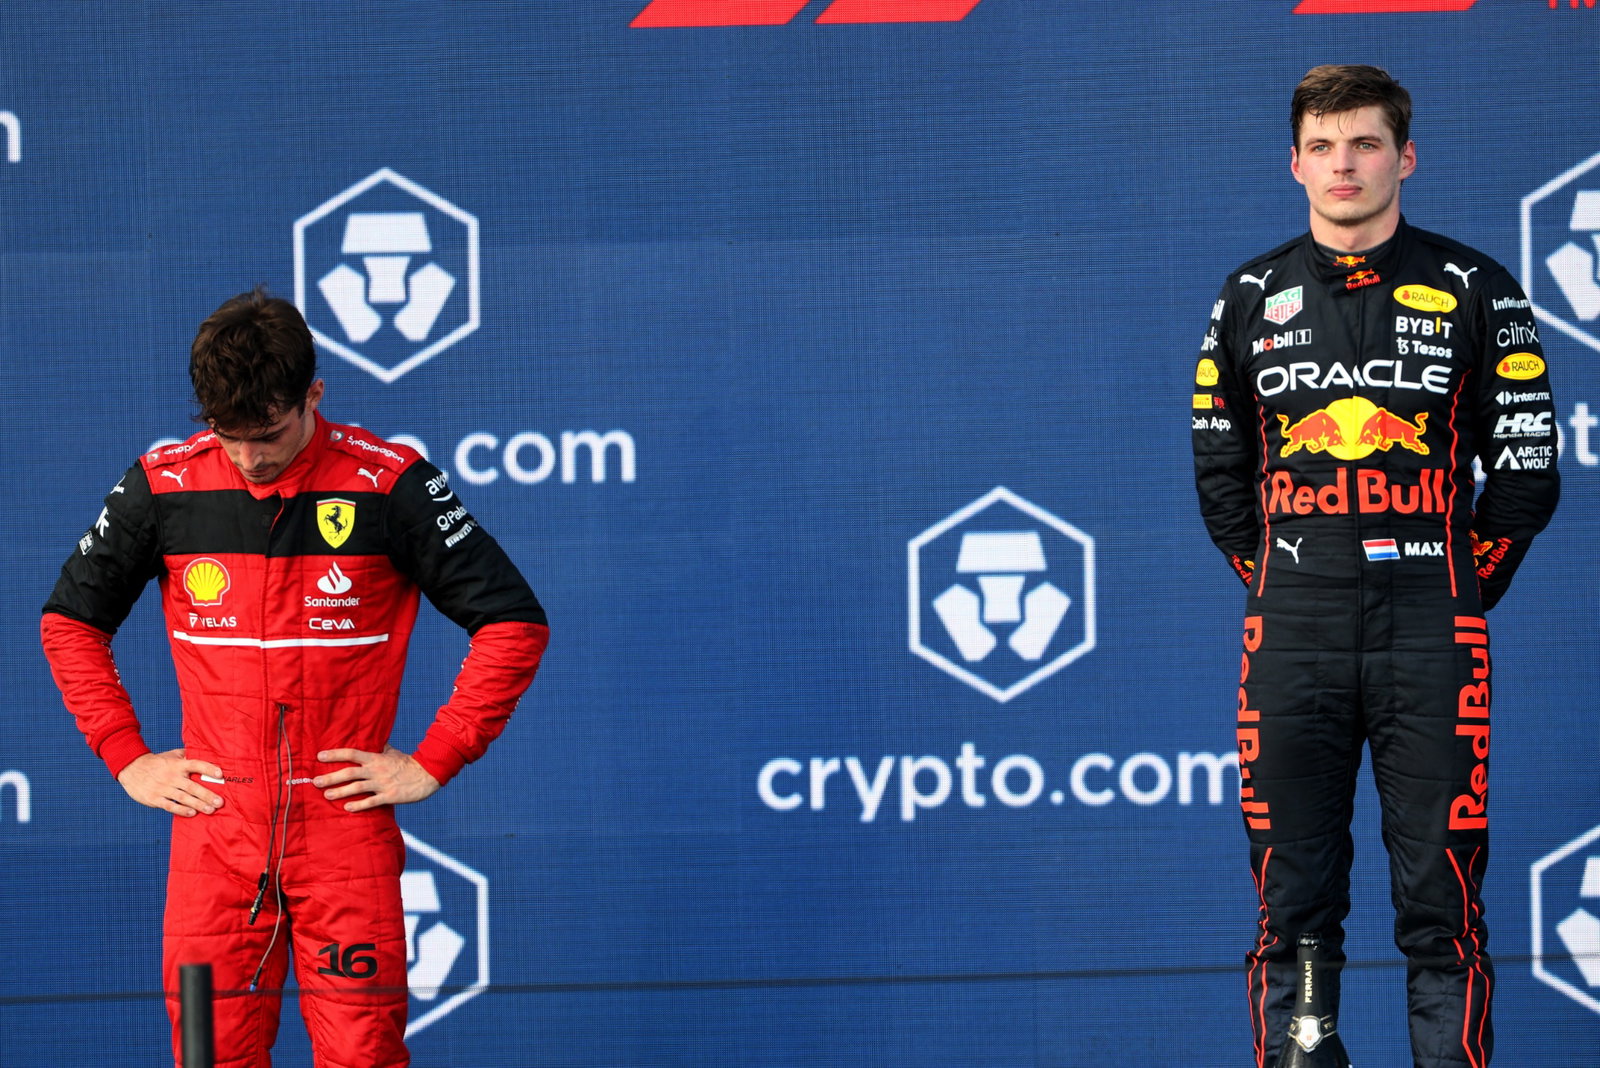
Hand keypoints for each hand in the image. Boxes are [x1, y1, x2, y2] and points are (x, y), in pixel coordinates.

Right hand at [116, 749, 224, 816]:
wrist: (131, 768)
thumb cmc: (157, 762)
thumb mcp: (172, 755)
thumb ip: (187, 756)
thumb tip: (205, 754)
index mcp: (177, 765)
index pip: (195, 764)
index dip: (208, 769)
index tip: (220, 774)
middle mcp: (171, 776)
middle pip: (192, 786)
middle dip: (207, 795)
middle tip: (220, 802)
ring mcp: (162, 788)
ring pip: (183, 798)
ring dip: (198, 804)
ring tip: (211, 810)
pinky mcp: (154, 798)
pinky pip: (170, 806)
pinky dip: (181, 810)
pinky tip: (192, 813)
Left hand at [313, 745, 440, 811]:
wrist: (427, 774)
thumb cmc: (408, 763)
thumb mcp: (393, 752)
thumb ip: (380, 748)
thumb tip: (373, 740)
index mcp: (376, 758)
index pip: (352, 753)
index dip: (335, 754)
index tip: (320, 756)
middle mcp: (376, 770)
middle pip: (349, 772)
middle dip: (331, 777)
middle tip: (315, 782)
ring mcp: (382, 783)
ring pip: (357, 787)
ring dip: (340, 791)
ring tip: (326, 795)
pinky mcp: (389, 796)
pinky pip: (371, 802)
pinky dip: (358, 805)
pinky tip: (347, 808)